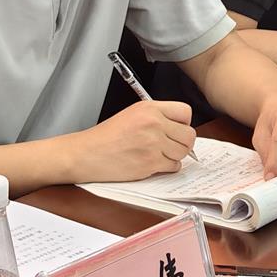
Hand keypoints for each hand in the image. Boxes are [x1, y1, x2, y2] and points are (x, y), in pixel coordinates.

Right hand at [71, 100, 195, 182]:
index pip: (185, 112)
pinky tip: (152, 163)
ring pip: (183, 152)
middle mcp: (154, 123)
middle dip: (182, 143)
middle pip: (189, 135)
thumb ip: (156, 117)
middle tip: (170, 146)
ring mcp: (153, 143)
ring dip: (174, 156)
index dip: (183, 123)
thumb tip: (180, 129)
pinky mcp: (151, 162)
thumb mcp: (132, 114)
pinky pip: (174, 166)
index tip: (177, 130)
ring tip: (158, 155)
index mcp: (149, 108)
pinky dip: (167, 168)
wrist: (87, 153)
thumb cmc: (105, 137)